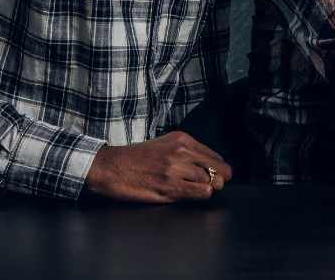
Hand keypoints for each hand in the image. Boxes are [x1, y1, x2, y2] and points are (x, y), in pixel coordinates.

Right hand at [83, 130, 233, 202]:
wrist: (112, 167)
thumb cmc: (137, 158)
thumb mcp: (164, 144)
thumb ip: (185, 151)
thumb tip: (207, 163)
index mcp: (182, 139)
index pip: (213, 155)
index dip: (220, 166)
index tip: (221, 173)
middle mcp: (181, 152)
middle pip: (216, 168)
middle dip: (222, 177)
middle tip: (221, 183)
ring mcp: (175, 169)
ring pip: (210, 180)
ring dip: (211, 187)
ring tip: (207, 189)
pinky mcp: (169, 186)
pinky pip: (199, 191)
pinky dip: (203, 194)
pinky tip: (199, 194)